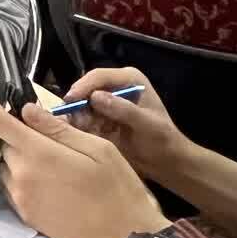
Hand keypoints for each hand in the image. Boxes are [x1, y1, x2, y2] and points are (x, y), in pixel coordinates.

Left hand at [0, 89, 165, 237]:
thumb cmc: (118, 189)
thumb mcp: (98, 149)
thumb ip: (58, 129)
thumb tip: (27, 110)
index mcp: (39, 154)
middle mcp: (21, 175)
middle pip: (5, 144)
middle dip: (19, 135)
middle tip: (48, 139)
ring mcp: (20, 197)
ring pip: (6, 165)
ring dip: (20, 158)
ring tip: (53, 164)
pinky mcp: (24, 215)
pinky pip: (12, 186)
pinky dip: (22, 177)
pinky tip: (49, 182)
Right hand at [63, 67, 185, 178]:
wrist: (166, 161)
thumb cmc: (163, 140)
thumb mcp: (147, 125)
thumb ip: (124, 110)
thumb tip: (95, 97)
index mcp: (129, 80)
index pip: (99, 76)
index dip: (83, 86)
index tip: (70, 100)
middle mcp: (115, 86)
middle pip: (86, 88)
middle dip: (77, 103)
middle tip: (72, 120)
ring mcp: (106, 102)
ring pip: (81, 104)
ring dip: (78, 116)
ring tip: (82, 130)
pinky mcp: (99, 117)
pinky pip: (82, 117)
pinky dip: (79, 125)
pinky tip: (83, 134)